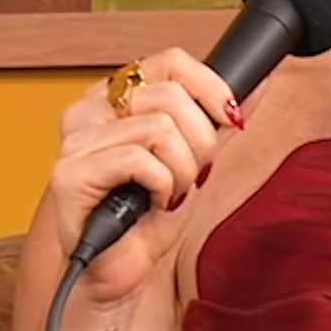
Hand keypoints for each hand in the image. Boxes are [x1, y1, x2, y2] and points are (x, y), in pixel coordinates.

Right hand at [38, 49, 239, 308]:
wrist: (124, 268)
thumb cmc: (151, 214)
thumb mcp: (196, 158)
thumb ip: (220, 121)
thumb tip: (260, 83)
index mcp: (115, 96)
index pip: (171, 61)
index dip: (212, 88)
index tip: (231, 119)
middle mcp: (89, 109)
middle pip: (171, 97)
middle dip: (201, 144)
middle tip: (190, 175)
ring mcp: (74, 139)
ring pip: (159, 128)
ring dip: (182, 171)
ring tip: (170, 193)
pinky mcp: (69, 173)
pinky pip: (139, 159)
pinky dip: (162, 186)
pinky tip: (153, 202)